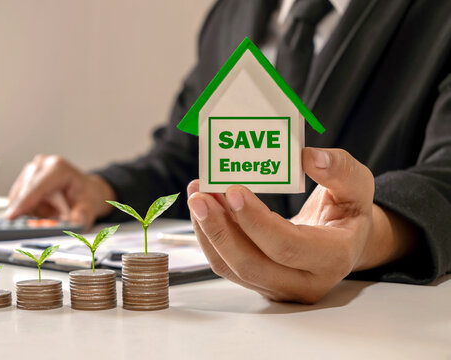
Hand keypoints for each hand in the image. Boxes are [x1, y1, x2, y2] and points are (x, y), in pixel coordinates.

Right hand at [5, 155, 114, 226]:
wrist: (84, 192)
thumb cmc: (85, 198)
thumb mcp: (90, 209)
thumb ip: (83, 215)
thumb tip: (75, 220)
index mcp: (59, 167)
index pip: (38, 186)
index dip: (25, 201)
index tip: (13, 215)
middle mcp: (42, 165)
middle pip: (27, 194)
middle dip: (40, 212)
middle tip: (57, 219)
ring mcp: (30, 171)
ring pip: (20, 200)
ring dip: (36, 212)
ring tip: (55, 212)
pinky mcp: (22, 180)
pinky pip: (17, 202)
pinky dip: (30, 210)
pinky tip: (45, 210)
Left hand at [187, 147, 416, 303]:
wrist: (344, 242)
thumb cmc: (349, 211)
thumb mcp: (357, 186)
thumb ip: (339, 170)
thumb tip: (309, 157)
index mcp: (333, 257)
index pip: (287, 246)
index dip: (256, 221)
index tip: (233, 191)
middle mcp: (304, 281)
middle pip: (250, 264)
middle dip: (219, 229)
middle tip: (199, 195)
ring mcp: (278, 286)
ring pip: (232, 267)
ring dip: (208, 231)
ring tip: (197, 195)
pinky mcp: (258, 281)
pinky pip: (226, 263)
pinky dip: (210, 236)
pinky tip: (205, 208)